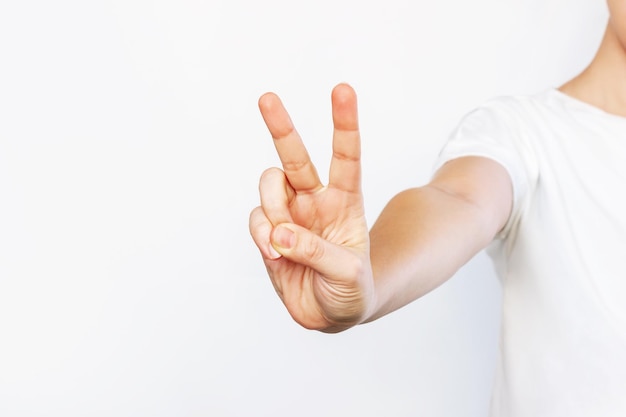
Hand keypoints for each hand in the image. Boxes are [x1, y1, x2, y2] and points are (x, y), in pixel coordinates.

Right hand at [249, 83, 374, 332]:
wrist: (332, 315)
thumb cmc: (352, 290)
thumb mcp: (349, 275)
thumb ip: (317, 252)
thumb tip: (280, 235)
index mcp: (345, 202)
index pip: (346, 157)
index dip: (344, 124)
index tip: (342, 90)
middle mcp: (314, 201)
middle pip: (295, 157)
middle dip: (282, 127)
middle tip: (267, 98)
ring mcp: (289, 215)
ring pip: (269, 186)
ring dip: (272, 210)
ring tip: (283, 244)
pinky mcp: (269, 233)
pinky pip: (256, 219)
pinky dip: (261, 235)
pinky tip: (274, 254)